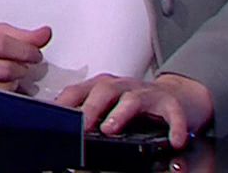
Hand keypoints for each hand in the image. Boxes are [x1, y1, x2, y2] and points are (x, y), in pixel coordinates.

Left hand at [57, 72, 213, 148]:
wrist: (175, 97)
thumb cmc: (135, 104)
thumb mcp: (107, 106)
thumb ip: (86, 112)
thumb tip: (58, 126)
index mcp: (103, 87)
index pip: (78, 90)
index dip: (65, 102)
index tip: (52, 115)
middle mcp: (123, 87)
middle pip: (103, 90)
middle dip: (90, 107)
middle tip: (80, 125)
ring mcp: (147, 94)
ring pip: (133, 98)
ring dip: (121, 113)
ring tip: (110, 129)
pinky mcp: (171, 105)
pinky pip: (173, 113)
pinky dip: (175, 126)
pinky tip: (174, 140)